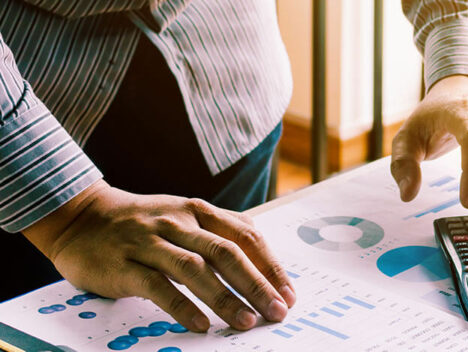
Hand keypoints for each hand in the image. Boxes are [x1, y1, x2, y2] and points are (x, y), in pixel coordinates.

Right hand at [23, 181, 295, 331]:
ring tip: (246, 321)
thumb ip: (219, 234)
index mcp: (199, 211)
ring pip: (195, 268)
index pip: (245, 237)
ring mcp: (149, 242)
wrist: (78, 218)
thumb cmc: (141, 224)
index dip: (270, 267)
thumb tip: (264, 266)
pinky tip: (201, 324)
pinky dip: (182, 306)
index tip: (289, 294)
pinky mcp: (123, 265)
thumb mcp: (184, 218)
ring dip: (225, 297)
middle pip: (226, 252)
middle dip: (257, 284)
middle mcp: (178, 222)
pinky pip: (157, 286)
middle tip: (277, 311)